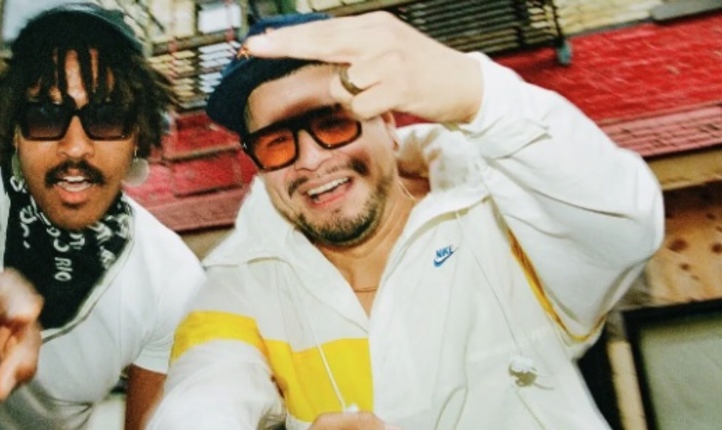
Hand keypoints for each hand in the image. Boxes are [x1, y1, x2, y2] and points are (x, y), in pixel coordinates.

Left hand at [243, 12, 482, 124]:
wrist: (464, 83)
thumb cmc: (420, 70)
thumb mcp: (385, 49)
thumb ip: (352, 50)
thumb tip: (312, 52)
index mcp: (373, 25)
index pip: (321, 30)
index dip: (288, 37)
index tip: (259, 41)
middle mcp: (379, 36)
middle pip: (321, 42)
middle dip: (286, 47)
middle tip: (257, 48)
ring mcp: (390, 60)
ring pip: (341, 84)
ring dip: (348, 99)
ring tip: (375, 96)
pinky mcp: (400, 85)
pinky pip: (360, 105)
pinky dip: (365, 112)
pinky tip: (384, 106)